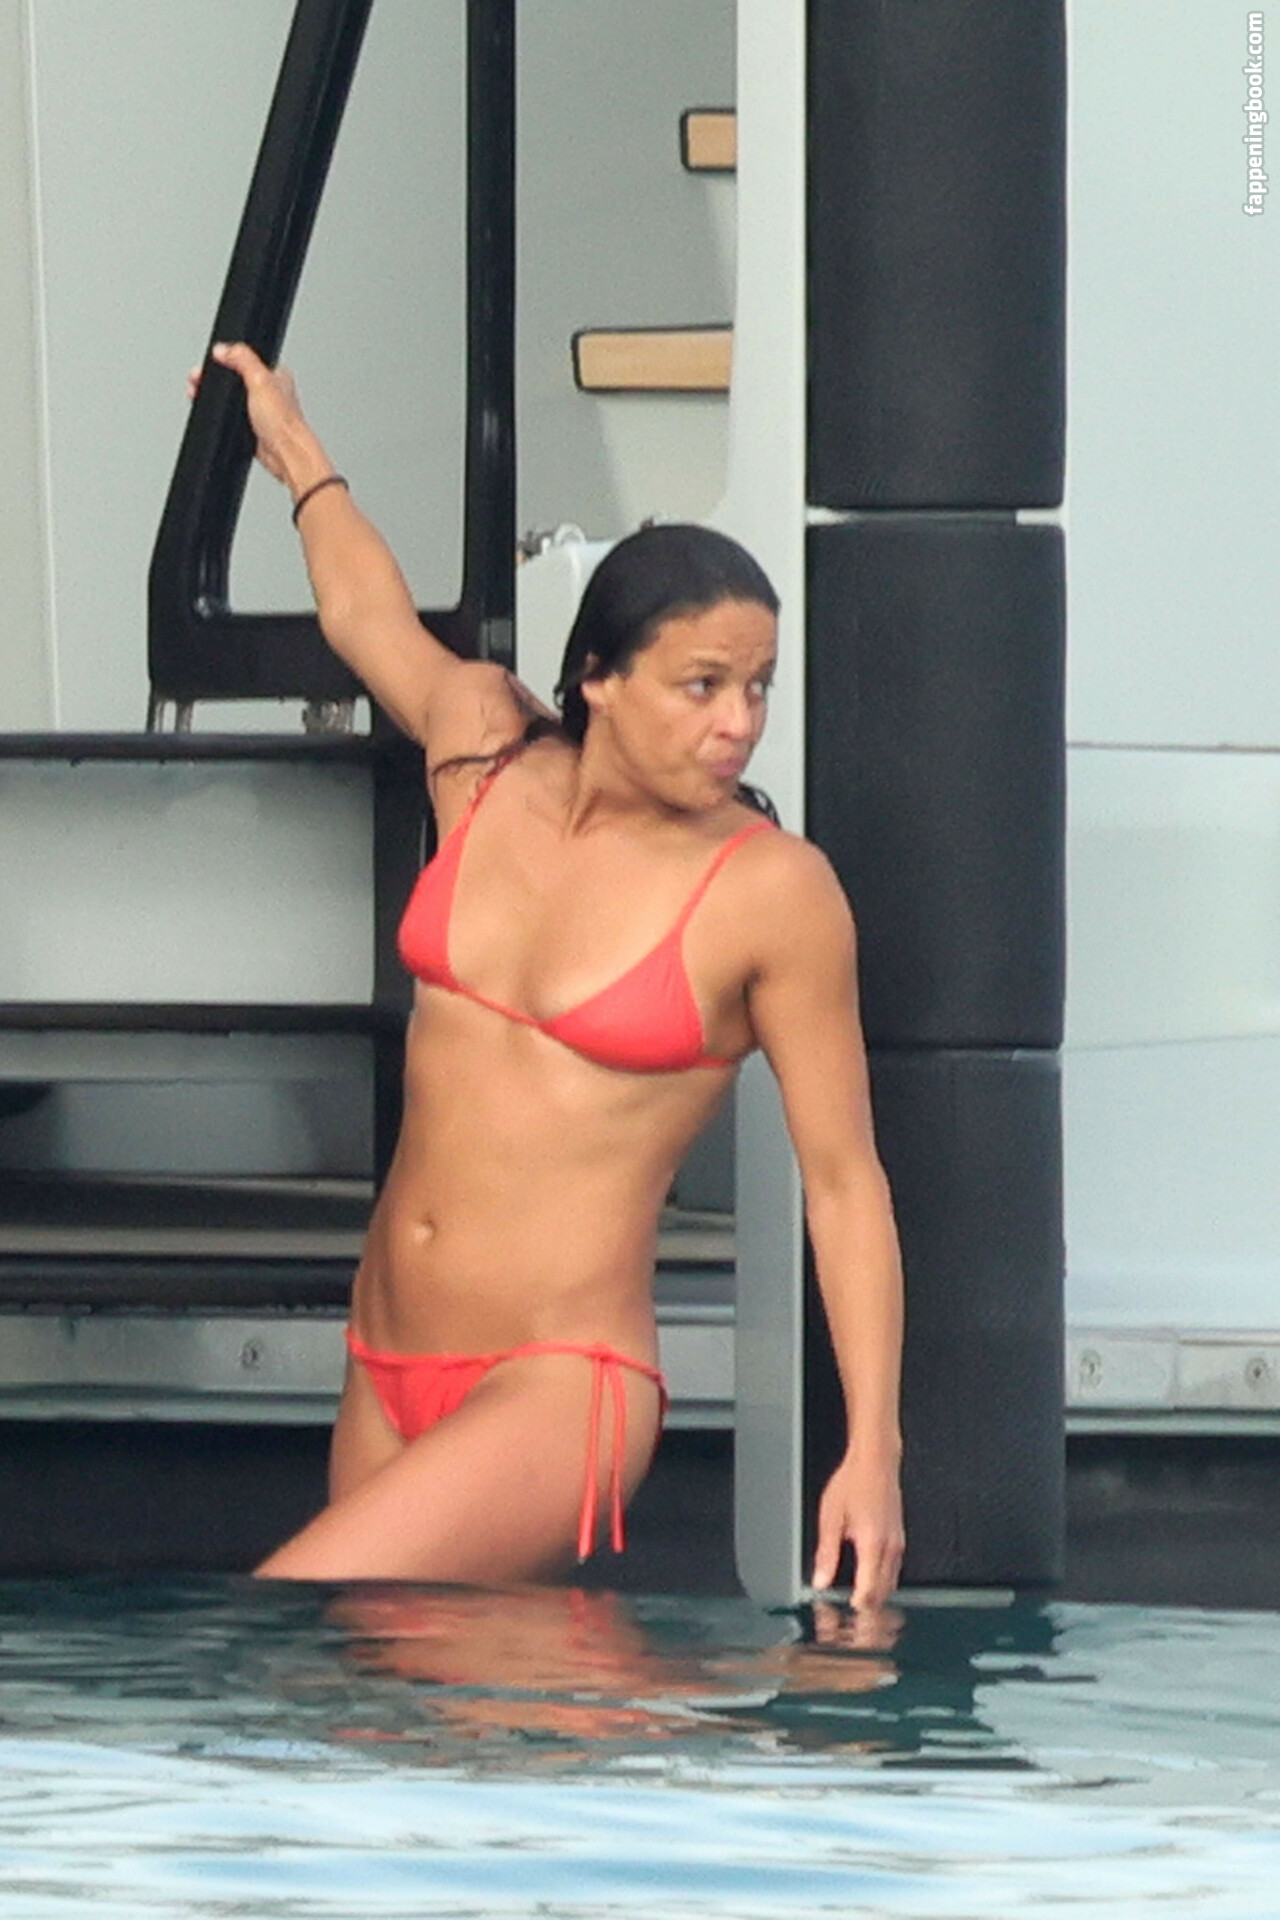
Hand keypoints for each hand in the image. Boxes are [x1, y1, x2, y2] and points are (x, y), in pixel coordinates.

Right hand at [187, 341, 323, 492]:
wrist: (285, 455)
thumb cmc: (283, 422)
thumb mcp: (260, 380)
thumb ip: (242, 359)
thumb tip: (222, 349)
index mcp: (274, 374)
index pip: (245, 358)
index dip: (225, 359)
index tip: (209, 361)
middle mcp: (268, 391)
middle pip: (233, 378)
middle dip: (214, 378)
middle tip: (198, 380)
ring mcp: (259, 409)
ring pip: (230, 398)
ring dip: (215, 397)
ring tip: (198, 393)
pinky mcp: (251, 426)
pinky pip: (230, 416)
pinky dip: (219, 414)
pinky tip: (215, 414)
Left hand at [811, 1445, 903, 1609]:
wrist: (876, 1460)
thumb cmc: (854, 1481)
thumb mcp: (831, 1516)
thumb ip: (826, 1553)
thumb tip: (820, 1580)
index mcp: (873, 1545)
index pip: (868, 1593)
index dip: (855, 1610)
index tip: (842, 1618)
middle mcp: (889, 1548)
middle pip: (883, 1594)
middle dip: (867, 1612)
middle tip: (850, 1620)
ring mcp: (897, 1544)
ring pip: (890, 1585)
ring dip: (876, 1599)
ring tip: (857, 1606)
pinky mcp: (899, 1539)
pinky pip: (894, 1571)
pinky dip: (882, 1584)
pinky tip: (869, 1584)